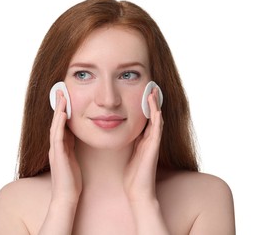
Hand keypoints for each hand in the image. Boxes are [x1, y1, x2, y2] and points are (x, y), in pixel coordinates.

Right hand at [48, 90, 81, 203]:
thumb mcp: (73, 158)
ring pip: (55, 126)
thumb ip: (72, 147)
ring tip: (61, 96)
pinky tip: (62, 114)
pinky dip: (59, 124)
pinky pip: (57, 137)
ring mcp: (55, 150)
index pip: (61, 124)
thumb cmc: (72, 180)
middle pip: (56, 121)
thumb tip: (76, 136)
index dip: (63, 110)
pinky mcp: (57, 155)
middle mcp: (56, 146)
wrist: (66, 196)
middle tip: (60, 90)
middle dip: (59, 106)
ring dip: (58, 110)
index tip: (66, 97)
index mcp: (61, 146)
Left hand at [124, 87, 163, 202]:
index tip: (143, 91)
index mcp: (144, 139)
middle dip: (153, 101)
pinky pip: (157, 131)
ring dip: (155, 106)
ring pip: (157, 120)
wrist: (138, 191)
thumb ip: (129, 142)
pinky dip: (157, 119)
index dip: (145, 105)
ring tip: (154, 92)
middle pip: (153, 115)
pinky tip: (156, 110)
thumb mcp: (129, 153)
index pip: (146, 118)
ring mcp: (154, 143)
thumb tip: (120, 130)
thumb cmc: (132, 174)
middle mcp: (151, 139)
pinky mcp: (154, 149)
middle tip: (151, 86)